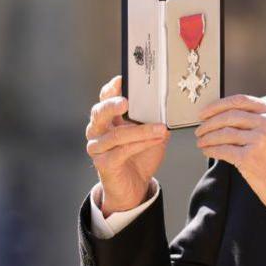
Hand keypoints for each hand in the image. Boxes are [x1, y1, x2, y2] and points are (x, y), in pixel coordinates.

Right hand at [85, 75, 169, 216]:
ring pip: (117, 135)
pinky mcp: (104, 164)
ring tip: (161, 128)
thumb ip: (154, 120)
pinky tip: (157, 140)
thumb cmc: (140, 155)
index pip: (104, 98)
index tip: (122, 79)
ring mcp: (98, 148)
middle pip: (99, 113)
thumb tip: (167, 107)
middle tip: (126, 102)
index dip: (111, 88)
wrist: (134, 185)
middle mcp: (97, 131)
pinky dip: (141, 144)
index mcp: (107, 118)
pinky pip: (122, 152)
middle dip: (112, 105)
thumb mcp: (150, 134)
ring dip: (142, 131)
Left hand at [195, 94, 265, 228]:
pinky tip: (207, 151)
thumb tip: (232, 118)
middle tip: (200, 129)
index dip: (218, 105)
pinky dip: (211, 150)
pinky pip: (222, 150)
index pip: (240, 101)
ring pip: (223, 132)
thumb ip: (263, 121)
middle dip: (209, 122)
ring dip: (207, 137)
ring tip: (202, 141)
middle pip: (229, 115)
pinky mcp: (249, 158)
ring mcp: (259, 139)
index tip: (206, 112)